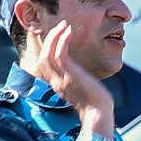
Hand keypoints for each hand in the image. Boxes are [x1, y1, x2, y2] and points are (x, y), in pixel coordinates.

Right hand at [36, 21, 114, 139]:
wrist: (98, 115)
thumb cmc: (95, 104)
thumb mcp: (80, 89)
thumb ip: (75, 79)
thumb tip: (80, 72)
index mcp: (57, 84)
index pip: (43, 64)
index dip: (46, 48)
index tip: (56, 36)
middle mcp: (56, 81)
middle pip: (42, 57)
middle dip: (49, 39)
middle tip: (59, 27)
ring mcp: (61, 78)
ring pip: (47, 53)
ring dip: (54, 36)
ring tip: (64, 25)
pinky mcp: (70, 75)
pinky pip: (60, 54)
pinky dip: (62, 40)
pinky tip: (68, 31)